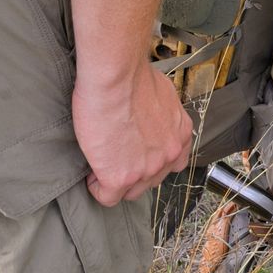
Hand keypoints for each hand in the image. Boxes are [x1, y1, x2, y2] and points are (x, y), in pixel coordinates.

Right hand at [72, 63, 193, 206]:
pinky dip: (96, 186)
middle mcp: (169, 154)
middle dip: (134, 170)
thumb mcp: (162, 95)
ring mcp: (147, 168)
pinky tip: (91, 170)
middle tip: (116, 156)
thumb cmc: (133, 76)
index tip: (135, 152)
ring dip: (115, 179)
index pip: (172, 162)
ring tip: (102, 161)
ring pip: (130, 191)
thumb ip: (161, 115)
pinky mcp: (120, 177)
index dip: (150, 159)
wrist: (116, 76)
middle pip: (151, 180)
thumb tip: (149, 117)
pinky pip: (106, 196)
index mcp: (181, 133)